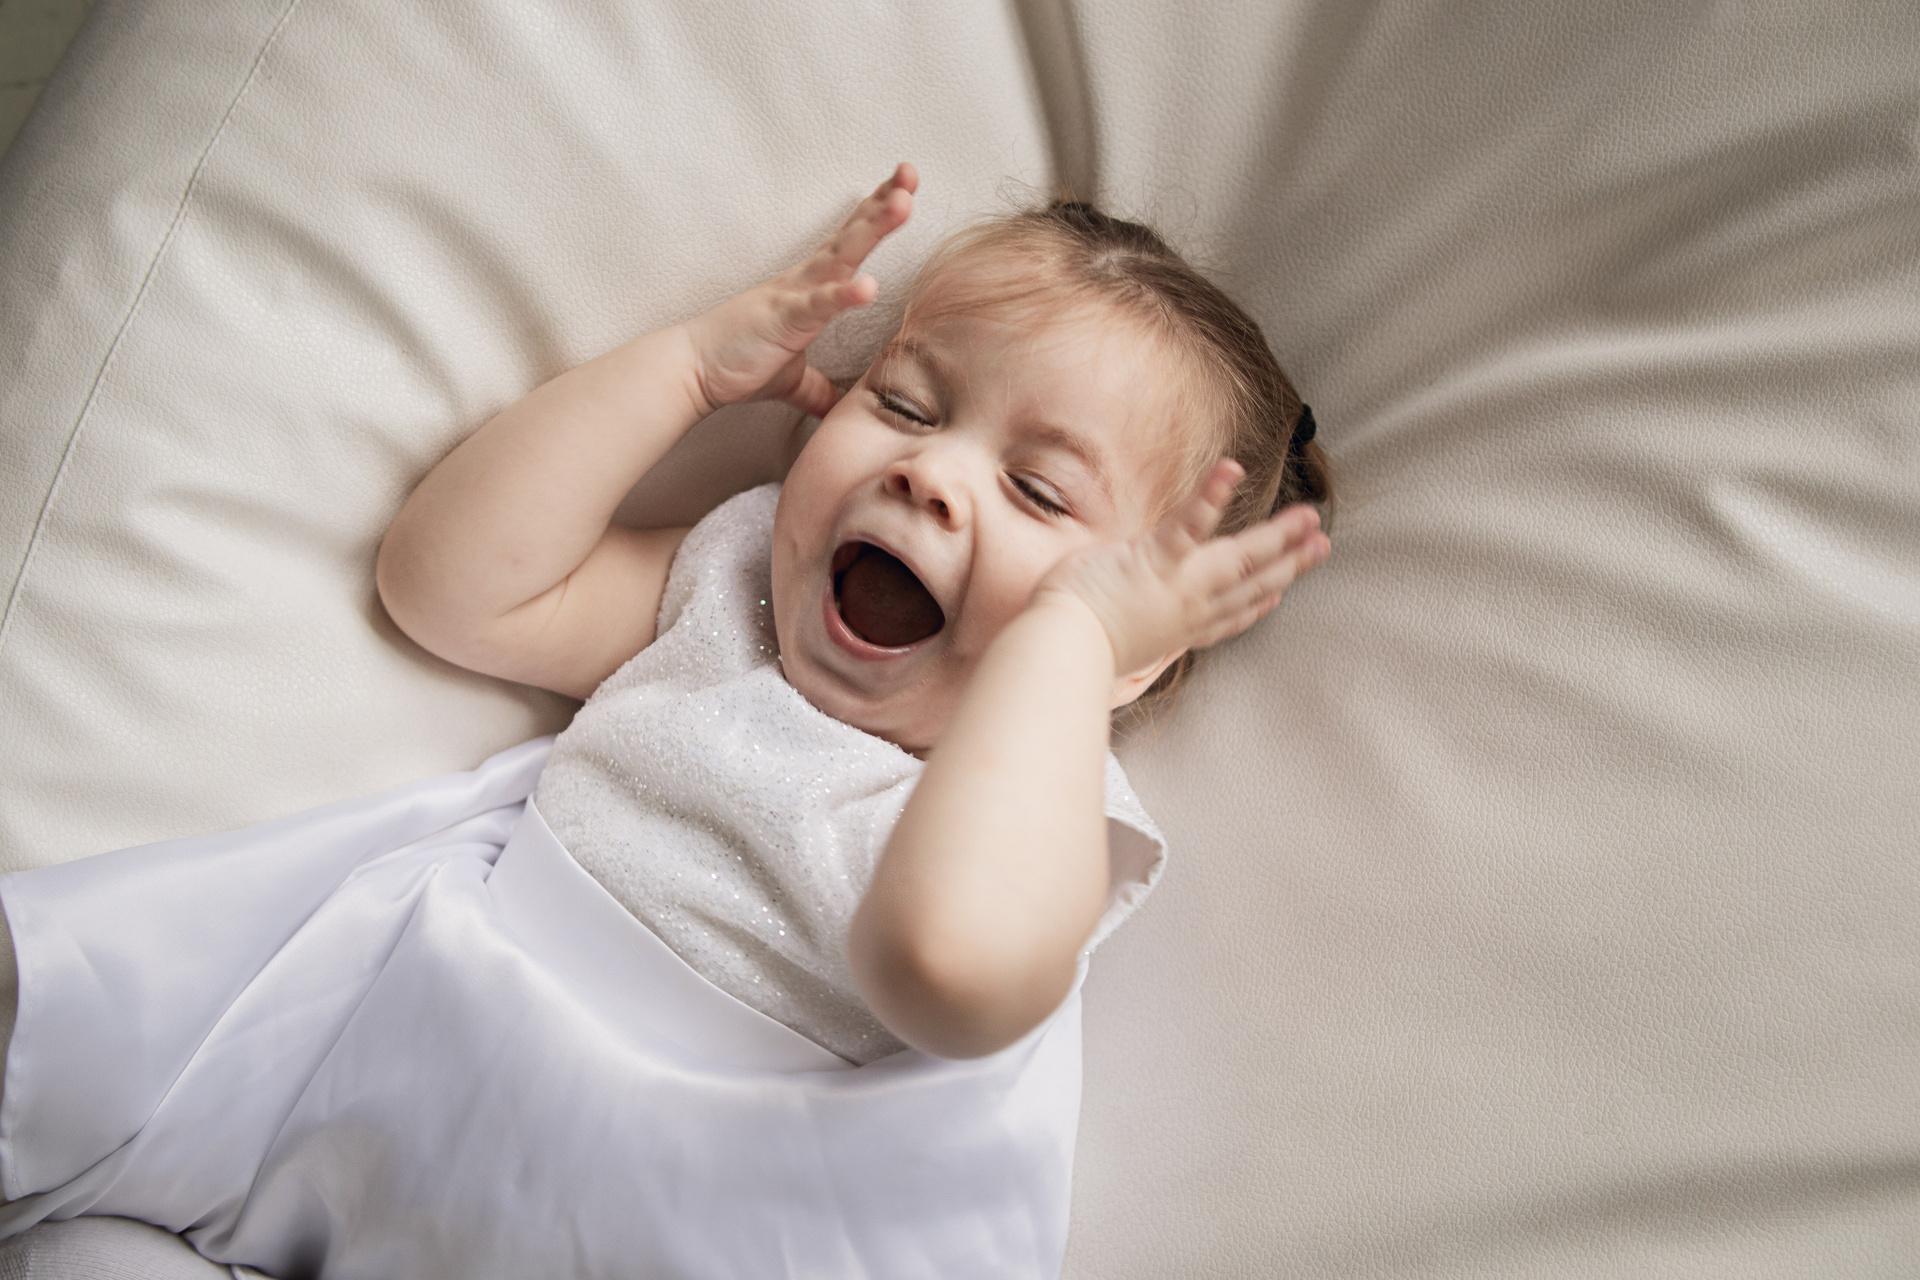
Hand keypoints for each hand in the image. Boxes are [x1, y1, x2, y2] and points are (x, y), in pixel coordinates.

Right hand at [680, 163, 916, 418]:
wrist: (691, 371)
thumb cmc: (737, 364)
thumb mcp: (790, 379)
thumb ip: (816, 388)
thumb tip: (836, 407)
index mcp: (809, 288)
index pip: (849, 243)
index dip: (876, 213)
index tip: (904, 187)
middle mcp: (803, 281)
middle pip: (851, 235)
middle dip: (883, 203)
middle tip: (910, 172)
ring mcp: (793, 296)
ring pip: (841, 256)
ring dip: (872, 228)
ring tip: (902, 203)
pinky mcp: (782, 319)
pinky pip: (817, 305)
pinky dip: (842, 295)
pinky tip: (868, 286)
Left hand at [1034, 460, 1330, 676]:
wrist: (1062, 646)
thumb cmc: (1071, 643)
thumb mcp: (1111, 638)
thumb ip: (1125, 628)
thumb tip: (1120, 630)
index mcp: (1177, 629)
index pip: (1226, 618)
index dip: (1256, 606)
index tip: (1277, 596)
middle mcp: (1188, 609)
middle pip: (1250, 585)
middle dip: (1290, 564)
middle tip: (1322, 545)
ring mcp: (1179, 583)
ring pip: (1240, 558)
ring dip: (1278, 536)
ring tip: (1309, 515)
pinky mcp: (1158, 557)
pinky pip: (1192, 522)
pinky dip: (1212, 495)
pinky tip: (1232, 468)